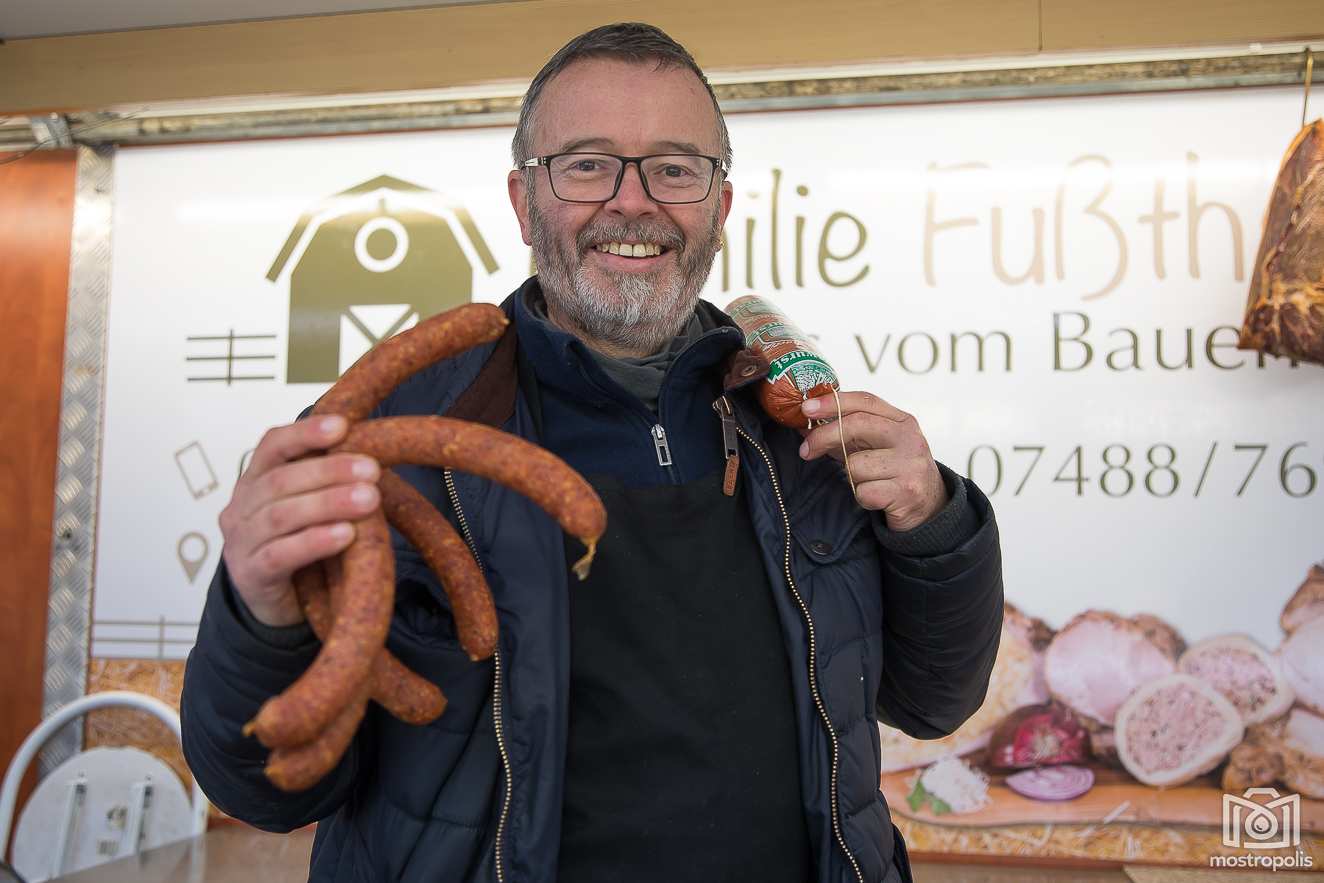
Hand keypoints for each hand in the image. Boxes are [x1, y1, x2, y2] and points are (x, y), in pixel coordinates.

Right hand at [218, 415, 380, 626]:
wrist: (279, 603)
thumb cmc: (302, 544)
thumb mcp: (315, 506)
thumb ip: (332, 482)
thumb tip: (377, 454)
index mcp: (256, 479)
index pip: (273, 445)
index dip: (305, 433)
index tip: (342, 426)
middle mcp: (241, 506)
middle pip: (280, 480)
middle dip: (330, 471)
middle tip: (372, 470)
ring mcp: (240, 541)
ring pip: (281, 516)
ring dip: (328, 504)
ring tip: (367, 499)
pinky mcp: (250, 575)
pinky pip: (280, 554)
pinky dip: (314, 541)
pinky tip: (344, 535)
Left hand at [797, 391, 946, 531]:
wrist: (930, 507)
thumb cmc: (893, 472)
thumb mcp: (875, 447)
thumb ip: (845, 434)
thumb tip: (804, 427)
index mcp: (902, 421)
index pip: (864, 401)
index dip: (832, 401)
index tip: (805, 408)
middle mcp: (909, 438)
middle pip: (856, 425)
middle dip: (824, 437)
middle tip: (805, 450)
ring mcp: (911, 464)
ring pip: (855, 465)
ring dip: (851, 478)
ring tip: (868, 482)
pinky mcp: (907, 492)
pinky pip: (863, 491)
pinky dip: (862, 497)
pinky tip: (876, 497)